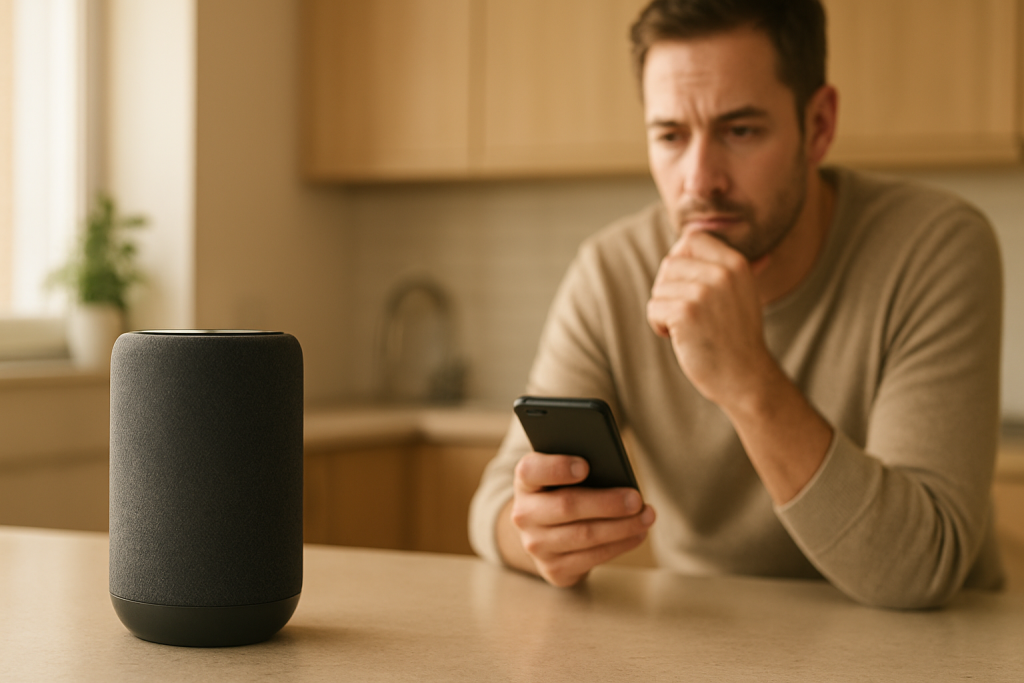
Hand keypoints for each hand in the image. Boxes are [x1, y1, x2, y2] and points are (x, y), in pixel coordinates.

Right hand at [504, 451, 654, 586]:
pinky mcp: (553, 569)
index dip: (557, 468)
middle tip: (636, 499)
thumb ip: (582, 467)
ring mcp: (536, 545)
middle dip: (606, 503)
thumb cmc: (565, 491)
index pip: (531, 470)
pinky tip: (637, 534)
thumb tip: (618, 474)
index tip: (585, 466)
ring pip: (584, 535)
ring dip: (621, 527)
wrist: (546, 532)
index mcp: (525, 481)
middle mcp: (524, 514)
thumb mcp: (564, 475)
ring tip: (646, 516)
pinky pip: (591, 558)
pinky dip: (619, 545)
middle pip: (567, 506)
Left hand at [646, 231, 774, 406]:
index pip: (692, 238)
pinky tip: (680, 338)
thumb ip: (731, 269)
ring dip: (665, 310)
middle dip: (670, 289)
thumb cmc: (737, 337)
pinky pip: (653, 308)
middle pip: (670, 263)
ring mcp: (703, 292)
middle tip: (688, 313)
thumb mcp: (744, 294)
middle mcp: (721, 272)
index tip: (687, 285)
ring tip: (688, 327)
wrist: (744, 377)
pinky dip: (659, 325)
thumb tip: (741, 250)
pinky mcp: (686, 312)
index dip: (681, 261)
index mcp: (735, 263)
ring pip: (659, 288)